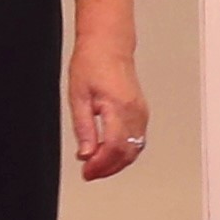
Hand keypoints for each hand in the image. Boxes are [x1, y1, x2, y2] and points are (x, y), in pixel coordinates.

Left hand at [70, 48, 150, 181]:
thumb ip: (84, 129)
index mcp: (119, 107)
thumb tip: (86, 154)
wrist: (108, 46)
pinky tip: (108, 154)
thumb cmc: (92, 64)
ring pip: (135, 150)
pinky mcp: (141, 113)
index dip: (101, 165)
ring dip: (116, 162)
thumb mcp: (78, 97)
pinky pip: (137, 140)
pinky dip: (124, 152)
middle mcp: (135, 112)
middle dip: (108, 168)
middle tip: (89, 173)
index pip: (114, 147)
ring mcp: (141, 113)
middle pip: (127, 153)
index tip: (87, 172)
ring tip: (96, 166)